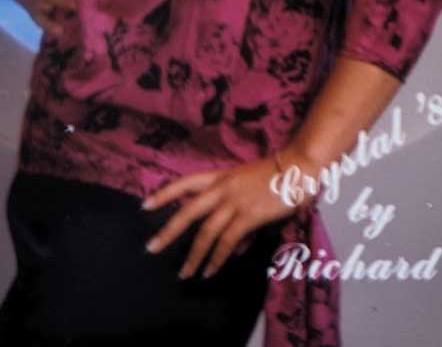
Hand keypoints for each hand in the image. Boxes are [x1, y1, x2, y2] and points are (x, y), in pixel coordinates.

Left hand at [141, 148, 319, 279]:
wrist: (296, 168)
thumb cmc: (273, 178)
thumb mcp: (247, 192)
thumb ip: (236, 220)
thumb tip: (231, 251)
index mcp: (218, 177)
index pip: (184, 183)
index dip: (164, 194)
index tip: (145, 205)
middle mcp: (221, 188)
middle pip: (188, 210)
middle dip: (168, 231)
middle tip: (151, 248)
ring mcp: (234, 201)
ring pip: (205, 231)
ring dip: (194, 255)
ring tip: (184, 273)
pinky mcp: (249, 215)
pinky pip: (227, 240)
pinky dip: (217, 258)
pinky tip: (210, 270)